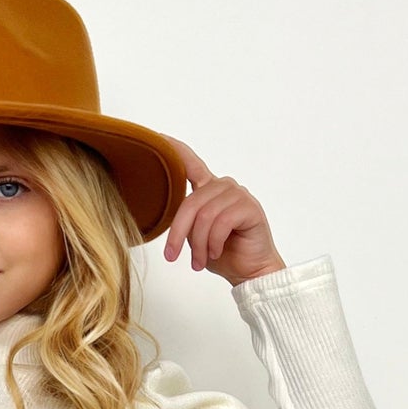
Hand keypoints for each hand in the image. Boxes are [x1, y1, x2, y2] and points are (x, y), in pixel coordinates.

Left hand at [157, 138, 285, 285]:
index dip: (174, 151)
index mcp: (208, 189)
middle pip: (190, 203)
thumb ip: (185, 219)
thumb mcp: (195, 236)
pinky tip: (216, 252)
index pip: (190, 164)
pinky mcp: (250, 207)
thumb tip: (166, 213)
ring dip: (199, 245)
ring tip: (200, 261)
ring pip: (205, 216)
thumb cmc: (223, 254)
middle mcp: (223, 186)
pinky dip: (214, 242)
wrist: (250, 272)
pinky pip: (222, 222)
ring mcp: (238, 194)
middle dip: (178, 234)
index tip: (158, 137)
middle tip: (173, 257)